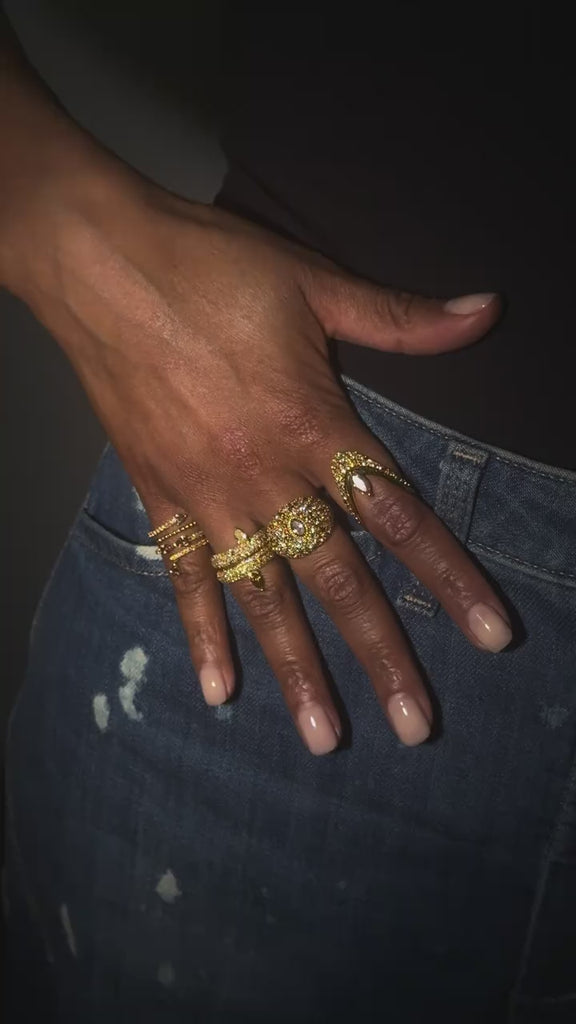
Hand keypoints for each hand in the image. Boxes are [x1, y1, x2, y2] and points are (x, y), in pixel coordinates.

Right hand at [12, 179, 510, 753]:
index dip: (450, 578)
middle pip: (337, 579)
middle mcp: (264, 474)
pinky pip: (183, 577)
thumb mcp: (314, 283)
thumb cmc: (209, 265)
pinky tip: (219, 690)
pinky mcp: (158, 496)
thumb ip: (401, 317)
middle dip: (382, 656)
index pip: (398, 516)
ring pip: (263, 597)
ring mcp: (207, 494)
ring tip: (324, 737)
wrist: (98, 260)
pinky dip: (201, 634)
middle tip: (416, 727)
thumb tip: (487, 311)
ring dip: (297, 670)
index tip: (490, 637)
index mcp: (312, 421)